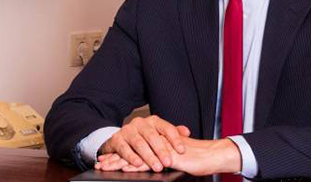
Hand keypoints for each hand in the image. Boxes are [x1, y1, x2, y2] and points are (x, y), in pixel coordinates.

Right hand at [95, 115, 190, 171]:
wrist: (119, 139)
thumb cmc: (143, 137)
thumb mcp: (158, 133)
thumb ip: (172, 133)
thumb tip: (186, 131)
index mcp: (153, 121)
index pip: (166, 128)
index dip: (175, 139)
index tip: (182, 150)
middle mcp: (140, 123)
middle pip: (153, 136)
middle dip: (161, 150)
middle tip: (168, 162)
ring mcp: (128, 130)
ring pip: (139, 143)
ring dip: (149, 156)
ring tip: (156, 166)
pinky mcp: (116, 139)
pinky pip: (124, 148)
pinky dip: (131, 157)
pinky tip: (138, 164)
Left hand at [97, 136, 241, 175]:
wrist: (210, 156)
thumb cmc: (196, 158)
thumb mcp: (177, 156)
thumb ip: (165, 154)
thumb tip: (156, 161)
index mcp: (159, 142)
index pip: (137, 146)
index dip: (122, 152)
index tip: (108, 158)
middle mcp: (158, 143)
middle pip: (132, 149)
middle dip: (115, 157)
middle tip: (100, 162)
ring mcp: (161, 149)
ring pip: (136, 155)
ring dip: (119, 161)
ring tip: (105, 166)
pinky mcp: (167, 157)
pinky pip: (147, 162)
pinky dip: (134, 166)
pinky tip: (124, 169)